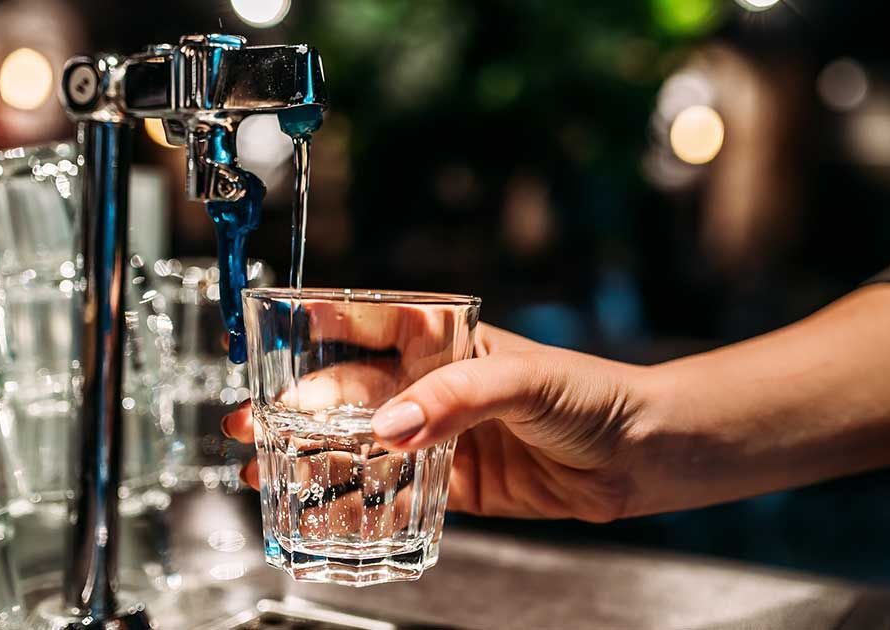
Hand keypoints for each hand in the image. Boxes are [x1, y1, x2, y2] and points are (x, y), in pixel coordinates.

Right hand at [223, 323, 653, 522]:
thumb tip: (392, 428)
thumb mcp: (525, 382)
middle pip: (352, 392)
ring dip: (316, 455)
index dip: (318, 327)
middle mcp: (436, 386)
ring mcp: (441, 434)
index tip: (266, 334)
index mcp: (447, 343)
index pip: (371, 323)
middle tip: (252, 423)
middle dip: (299, 406)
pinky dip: (359, 502)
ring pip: (364, 444)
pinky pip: (395, 492)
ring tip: (268, 470)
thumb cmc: (592, 396)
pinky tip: (325, 510)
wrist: (637, 456)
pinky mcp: (453, 482)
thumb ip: (457, 398)